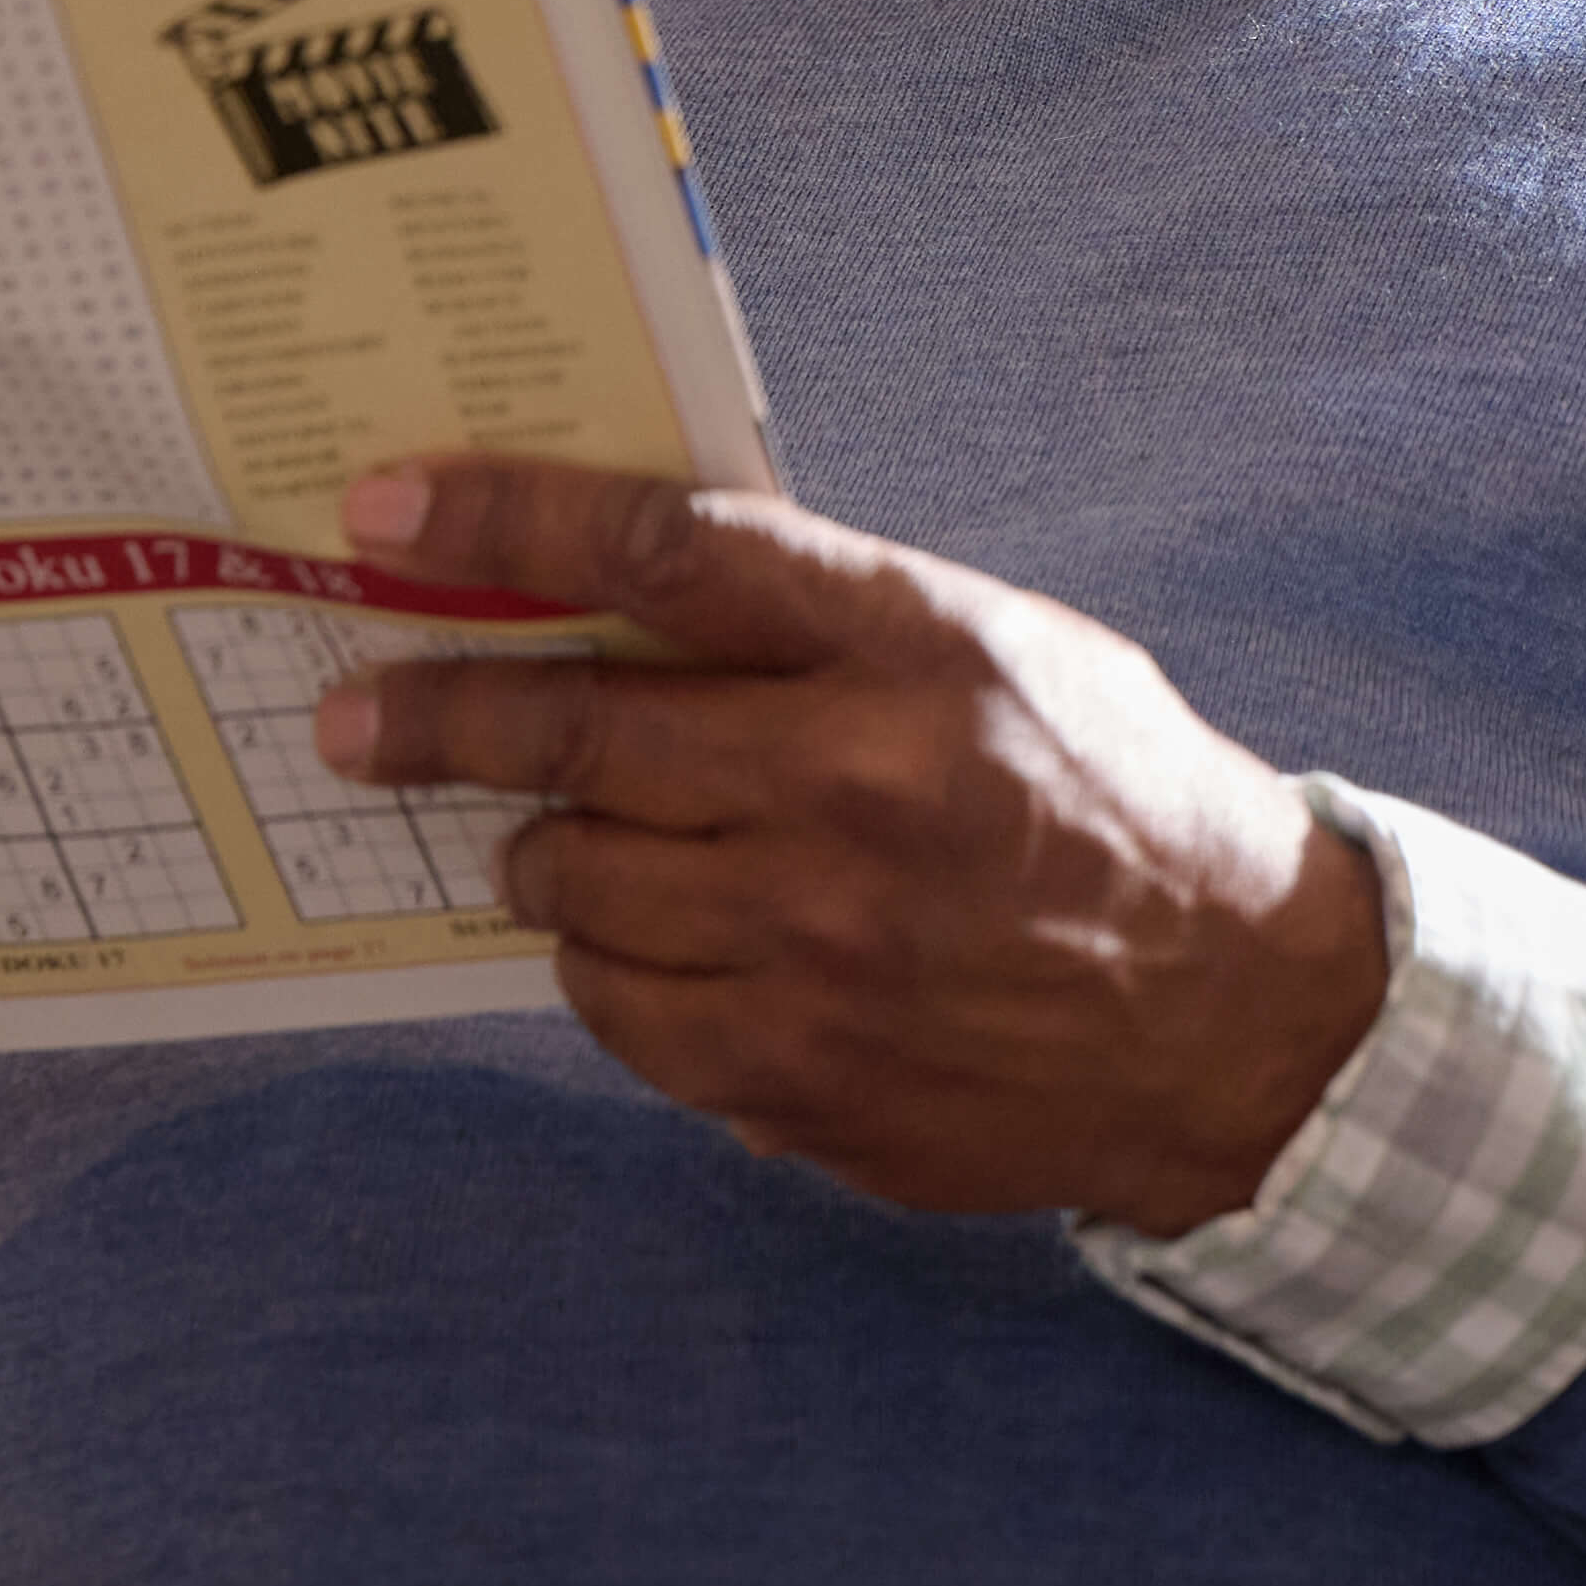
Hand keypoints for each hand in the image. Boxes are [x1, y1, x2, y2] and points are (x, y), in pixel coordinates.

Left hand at [312, 455, 1389, 1233]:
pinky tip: (624, 938)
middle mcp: (853, 792)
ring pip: (578, 882)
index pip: (666, 552)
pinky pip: (623, 1013)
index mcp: (911, 650)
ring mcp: (820, 952)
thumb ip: (824, 615)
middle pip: (580, 732)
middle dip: (435, 713)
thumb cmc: (1106, 791)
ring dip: (530, 847)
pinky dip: (598, 966)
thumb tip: (617, 586)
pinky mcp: (802, 1079)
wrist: (1231, 1018)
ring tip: (526, 829)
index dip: (505, 520)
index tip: (386, 505)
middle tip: (354, 712)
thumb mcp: (995, 643)